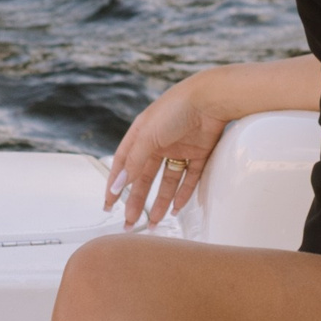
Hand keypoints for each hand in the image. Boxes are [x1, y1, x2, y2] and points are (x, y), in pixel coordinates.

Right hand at [105, 72, 231, 229]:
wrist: (211, 99)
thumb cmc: (175, 109)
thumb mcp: (148, 137)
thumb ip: (133, 163)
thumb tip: (117, 185)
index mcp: (142, 135)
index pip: (124, 164)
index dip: (115, 184)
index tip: (109, 204)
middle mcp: (159, 142)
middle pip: (145, 177)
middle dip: (138, 200)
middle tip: (131, 221)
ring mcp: (180, 148)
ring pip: (168, 181)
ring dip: (161, 201)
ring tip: (154, 221)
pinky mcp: (200, 152)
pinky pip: (190, 178)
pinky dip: (183, 193)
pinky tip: (177, 209)